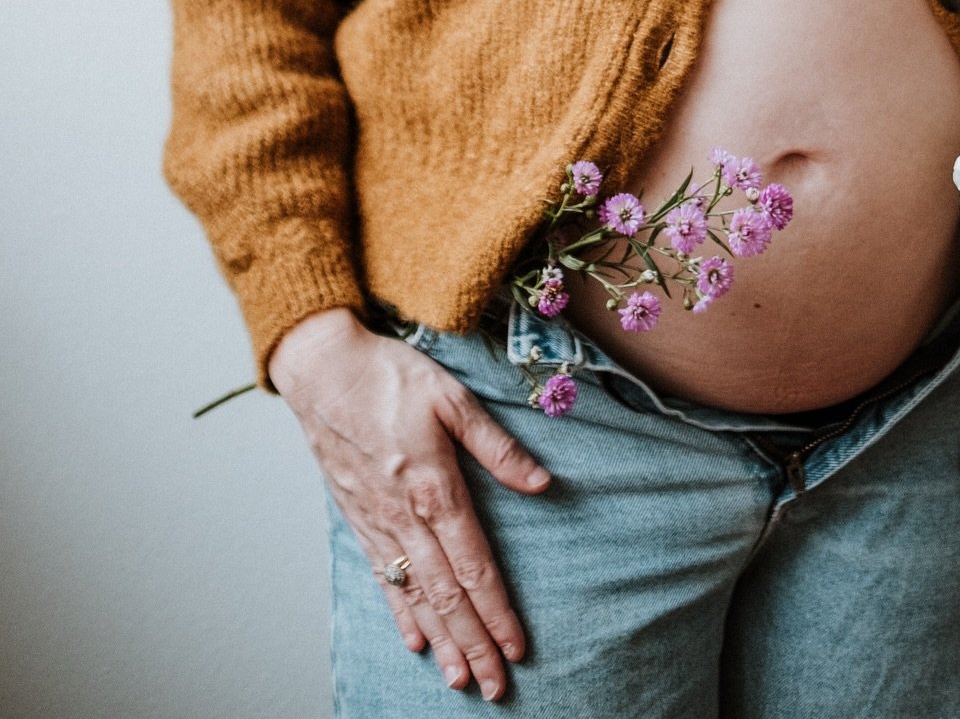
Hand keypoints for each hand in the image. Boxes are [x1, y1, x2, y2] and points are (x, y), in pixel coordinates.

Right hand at [270, 307, 551, 699]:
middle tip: (496, 687)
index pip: (473, 565)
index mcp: (433, 488)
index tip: (517, 647)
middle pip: (447, 594)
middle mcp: (404, 516)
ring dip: (441, 640)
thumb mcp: (452, 398)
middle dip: (473, 643)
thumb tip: (541, 482)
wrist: (322, 370)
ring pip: (415, 595)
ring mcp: (377, 522)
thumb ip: (495, 445)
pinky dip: (400, 611)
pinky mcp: (357, 517)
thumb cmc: (389, 376)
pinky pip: (382, 576)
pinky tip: (414, 639)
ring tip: (460, 680)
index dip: (497, 610)